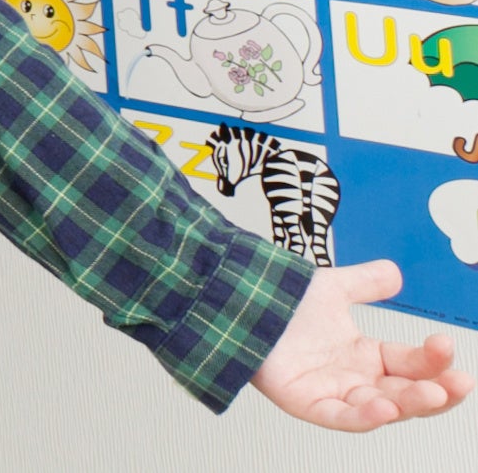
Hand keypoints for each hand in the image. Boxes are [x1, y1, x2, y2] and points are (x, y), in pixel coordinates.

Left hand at [251, 260, 469, 430]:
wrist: (235, 299)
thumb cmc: (278, 300)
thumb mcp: (332, 289)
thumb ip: (365, 283)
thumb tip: (394, 273)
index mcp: (365, 354)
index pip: (410, 363)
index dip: (432, 359)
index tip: (447, 345)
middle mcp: (353, 377)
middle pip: (405, 393)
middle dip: (435, 390)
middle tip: (459, 382)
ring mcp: (331, 392)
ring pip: (381, 408)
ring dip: (410, 403)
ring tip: (433, 393)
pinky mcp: (305, 403)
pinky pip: (340, 417)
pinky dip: (364, 416)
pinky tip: (385, 408)